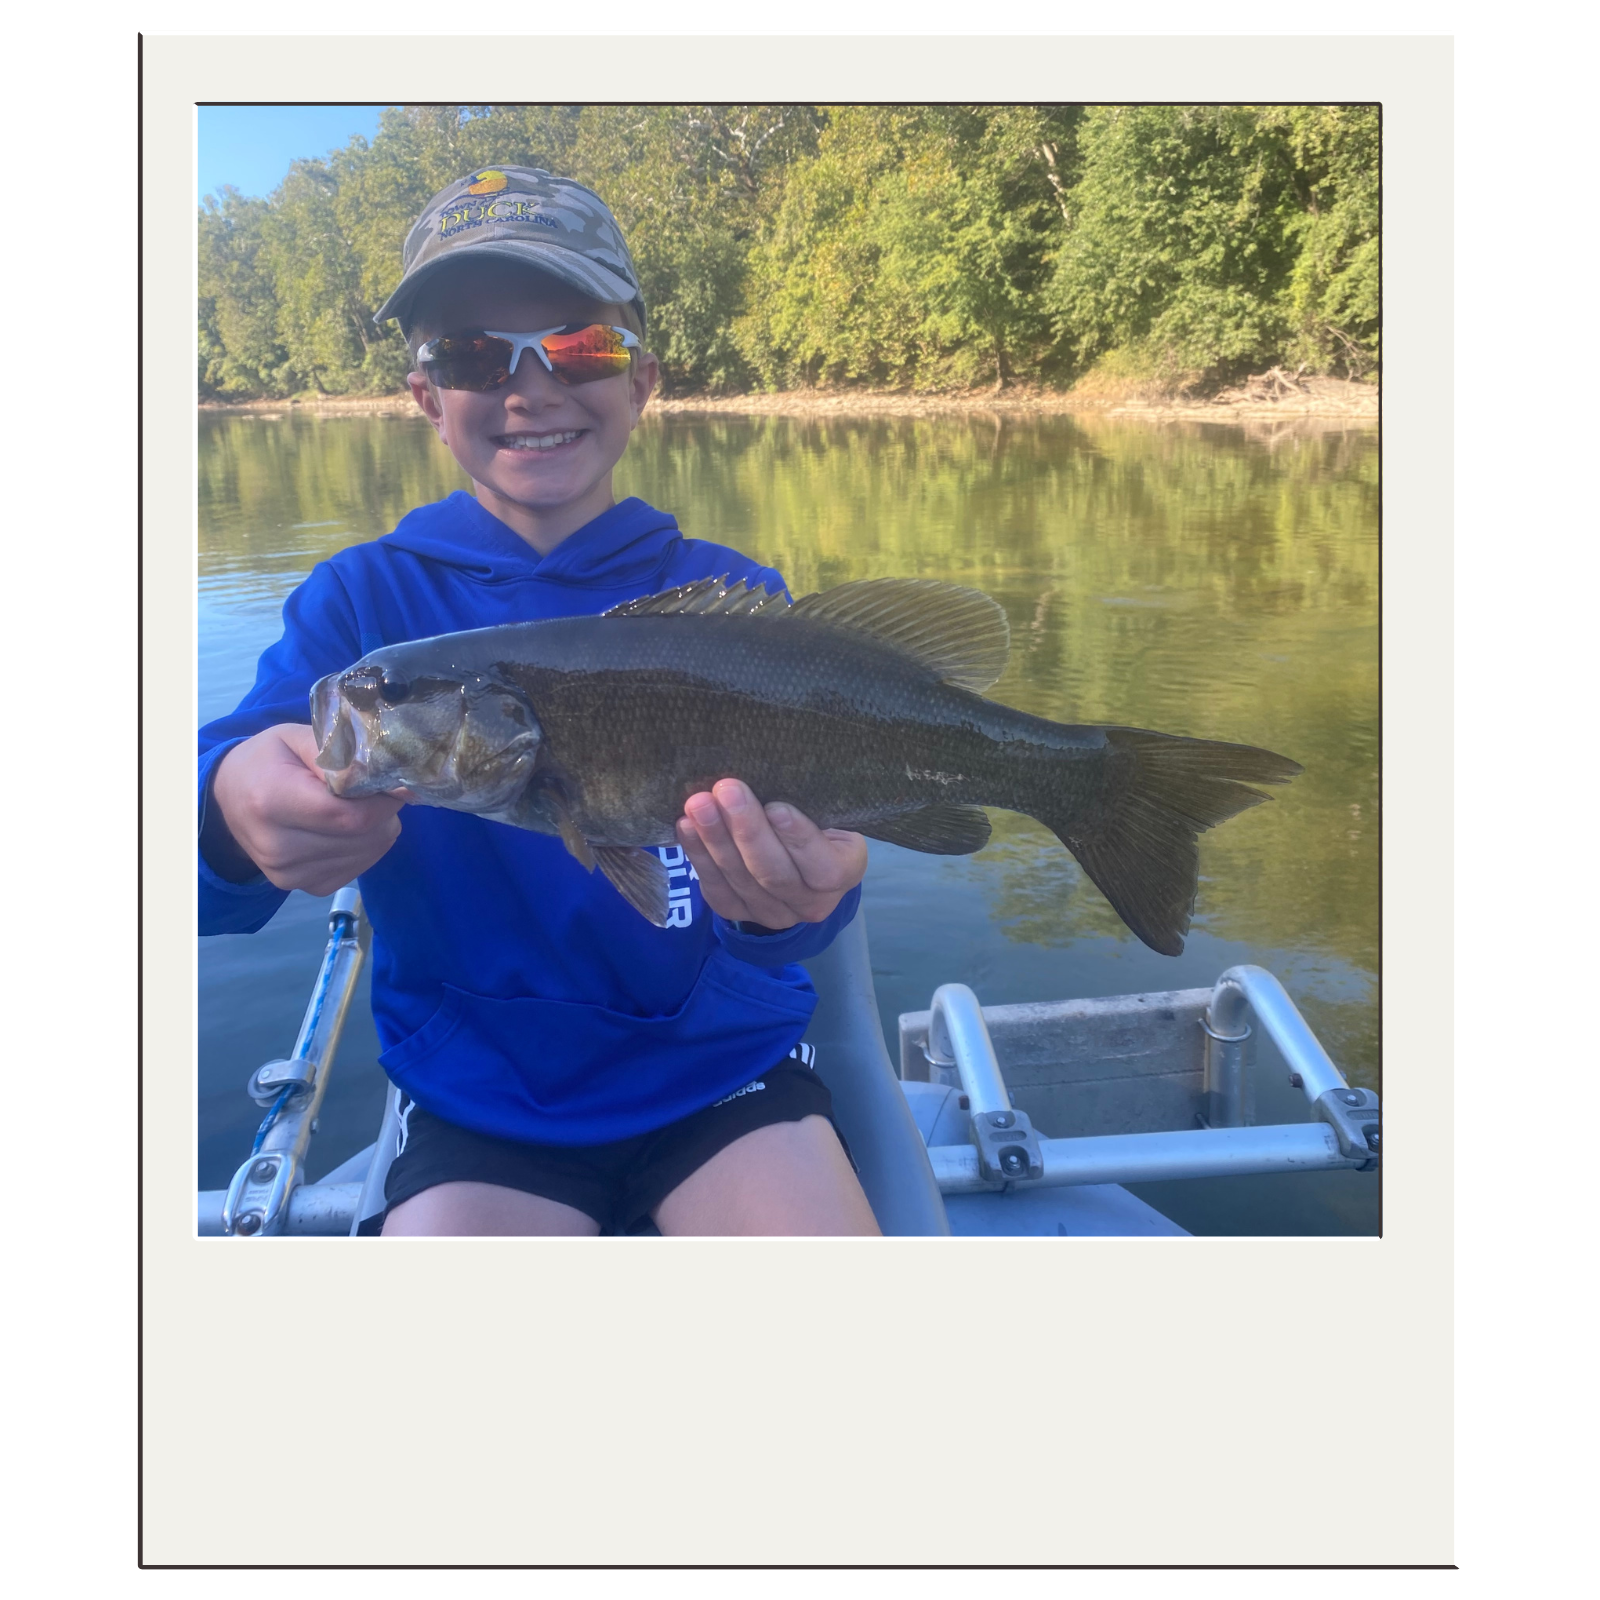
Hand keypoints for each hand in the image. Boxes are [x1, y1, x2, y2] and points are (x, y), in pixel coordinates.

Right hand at [207, 724, 408, 895]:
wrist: (230, 800)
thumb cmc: (268, 761)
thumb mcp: (297, 737)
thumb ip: (342, 753)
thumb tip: (390, 777)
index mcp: (272, 802)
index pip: (352, 815)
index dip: (382, 798)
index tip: (387, 780)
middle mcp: (279, 847)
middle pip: (364, 836)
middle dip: (383, 810)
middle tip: (371, 790)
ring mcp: (292, 874)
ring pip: (370, 851)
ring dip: (377, 827)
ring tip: (353, 806)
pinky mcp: (309, 888)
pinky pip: (361, 866)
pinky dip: (366, 844)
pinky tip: (344, 828)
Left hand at [676, 780, 867, 931]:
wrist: (798, 857)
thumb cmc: (816, 818)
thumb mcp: (826, 810)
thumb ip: (808, 800)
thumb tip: (769, 769)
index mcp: (844, 872)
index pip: (824, 866)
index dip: (799, 838)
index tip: (777, 807)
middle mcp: (812, 903)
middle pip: (774, 873)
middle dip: (747, 829)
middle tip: (726, 790)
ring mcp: (774, 914)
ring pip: (741, 880)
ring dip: (715, 838)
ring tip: (698, 804)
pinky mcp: (739, 913)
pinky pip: (716, 889)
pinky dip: (698, 856)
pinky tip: (686, 827)